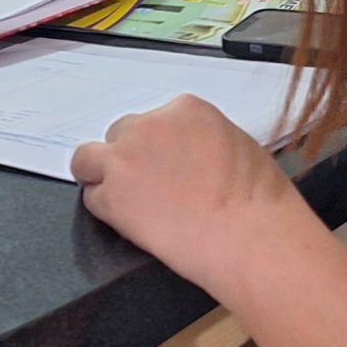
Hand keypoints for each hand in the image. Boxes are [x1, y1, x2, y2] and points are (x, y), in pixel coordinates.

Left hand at [70, 95, 319, 299]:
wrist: (250, 236)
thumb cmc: (258, 198)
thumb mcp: (236, 146)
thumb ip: (200, 140)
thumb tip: (188, 154)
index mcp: (184, 110)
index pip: (152, 121)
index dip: (156, 147)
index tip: (166, 168)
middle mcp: (149, 126)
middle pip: (120, 135)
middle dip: (130, 159)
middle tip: (149, 188)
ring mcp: (125, 159)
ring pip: (87, 160)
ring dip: (103, 178)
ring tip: (127, 202)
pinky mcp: (111, 196)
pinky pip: (92, 198)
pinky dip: (107, 211)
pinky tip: (133, 224)